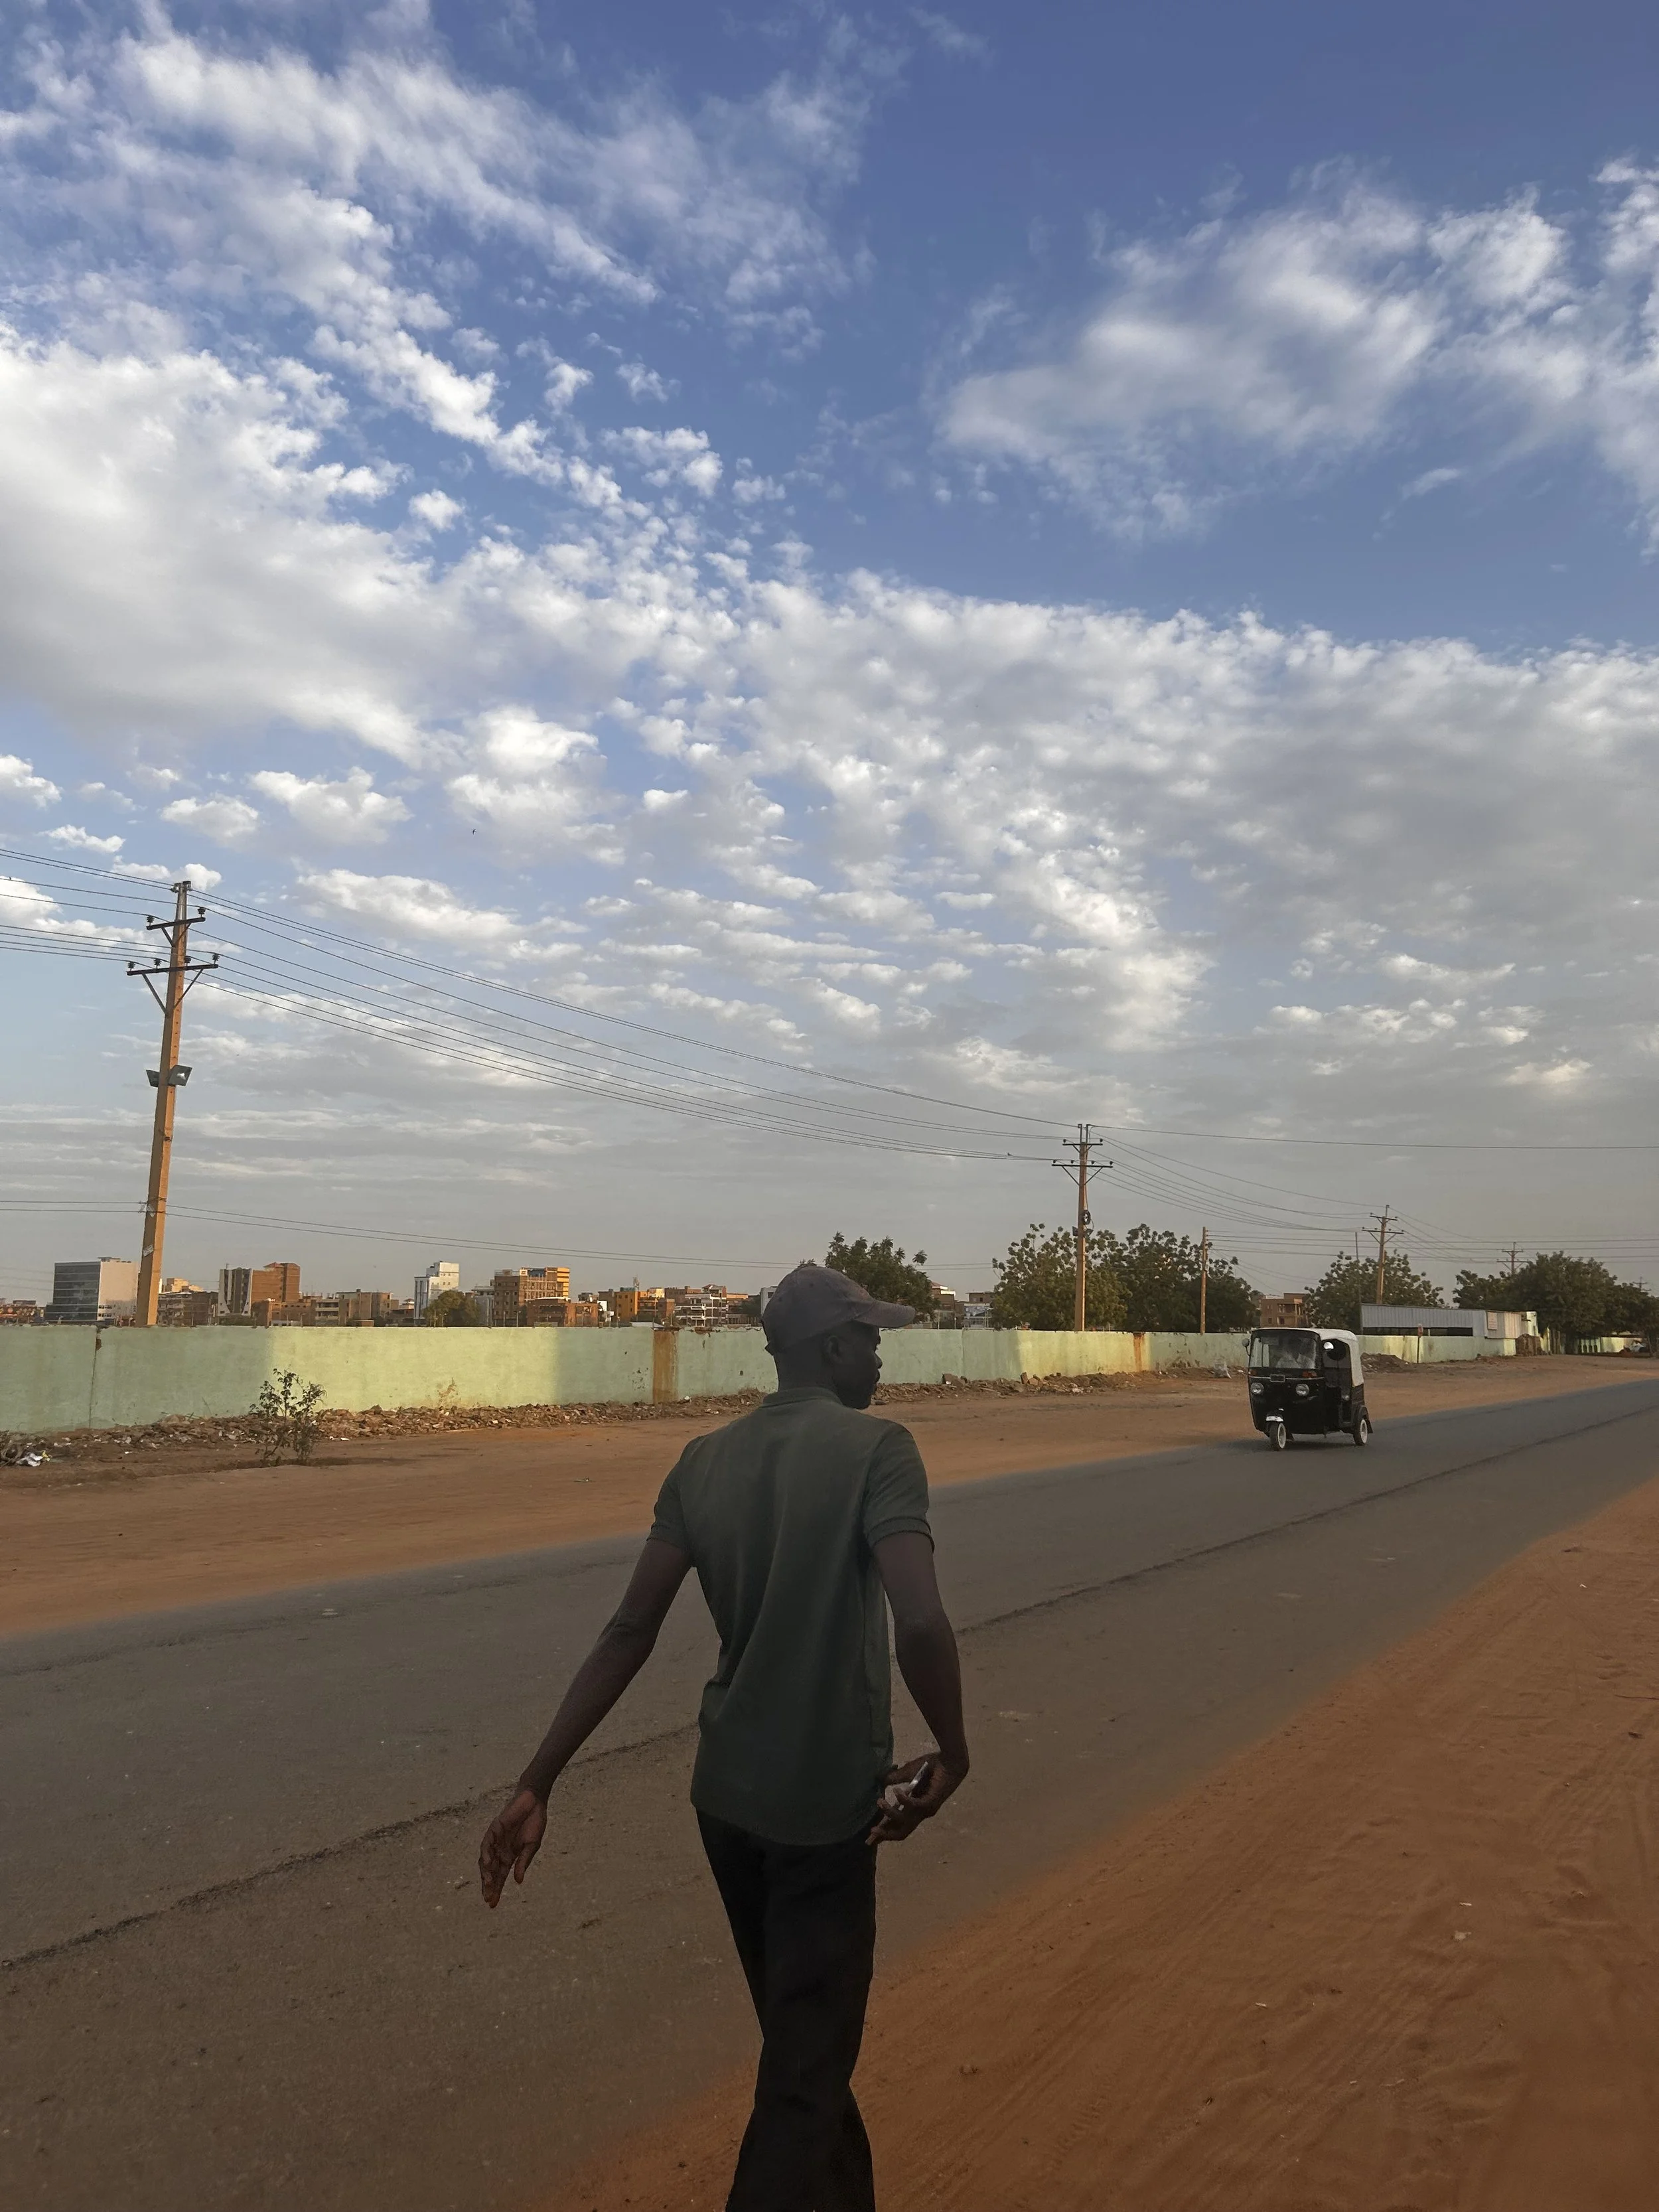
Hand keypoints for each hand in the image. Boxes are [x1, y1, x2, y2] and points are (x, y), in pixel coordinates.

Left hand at [479, 1787, 546, 1906]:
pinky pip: (487, 1843)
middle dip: (489, 1886)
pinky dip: (486, 1853)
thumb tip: (518, 1882)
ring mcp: (496, 1840)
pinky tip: (487, 1863)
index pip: (501, 1876)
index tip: (493, 1905)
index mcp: (510, 1856)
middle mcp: (500, 1850)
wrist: (535, 1802)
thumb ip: (523, 1862)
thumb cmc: (535, 1822)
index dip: (497, 1890)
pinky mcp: (494, 1829)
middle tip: (488, 1900)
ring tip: (488, 1885)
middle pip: (491, 1872)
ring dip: (486, 1873)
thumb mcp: (532, 1846)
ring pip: (486, 1860)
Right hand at [866, 1751, 965, 1845]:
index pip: (900, 1825)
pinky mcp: (930, 1802)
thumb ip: (895, 1778)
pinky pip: (913, 1806)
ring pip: (905, 1820)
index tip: (871, 1837)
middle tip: (872, 1831)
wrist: (950, 1760)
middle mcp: (921, 1812)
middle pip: (902, 1832)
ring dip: (890, 1813)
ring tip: (879, 1801)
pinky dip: (903, 1800)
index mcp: (916, 1808)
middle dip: (886, 1834)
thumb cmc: (932, 1766)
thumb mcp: (909, 1772)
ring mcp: (926, 1809)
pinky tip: (895, 1791)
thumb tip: (881, 1780)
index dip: (886, 1832)